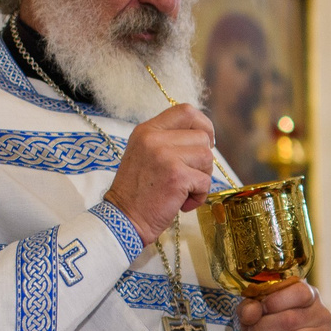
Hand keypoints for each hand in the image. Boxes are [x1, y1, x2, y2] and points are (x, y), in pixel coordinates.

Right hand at [102, 102, 215, 244]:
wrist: (124, 219)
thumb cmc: (138, 192)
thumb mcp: (145, 154)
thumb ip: (168, 141)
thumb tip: (204, 137)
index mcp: (147, 130)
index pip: (185, 111)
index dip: (204, 124)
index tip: (206, 142)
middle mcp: (154, 139)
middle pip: (201, 137)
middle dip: (202, 160)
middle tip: (188, 176)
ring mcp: (165, 156)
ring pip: (207, 158)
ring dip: (201, 178)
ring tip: (183, 191)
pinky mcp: (177, 176)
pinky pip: (205, 181)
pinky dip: (199, 196)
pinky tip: (182, 203)